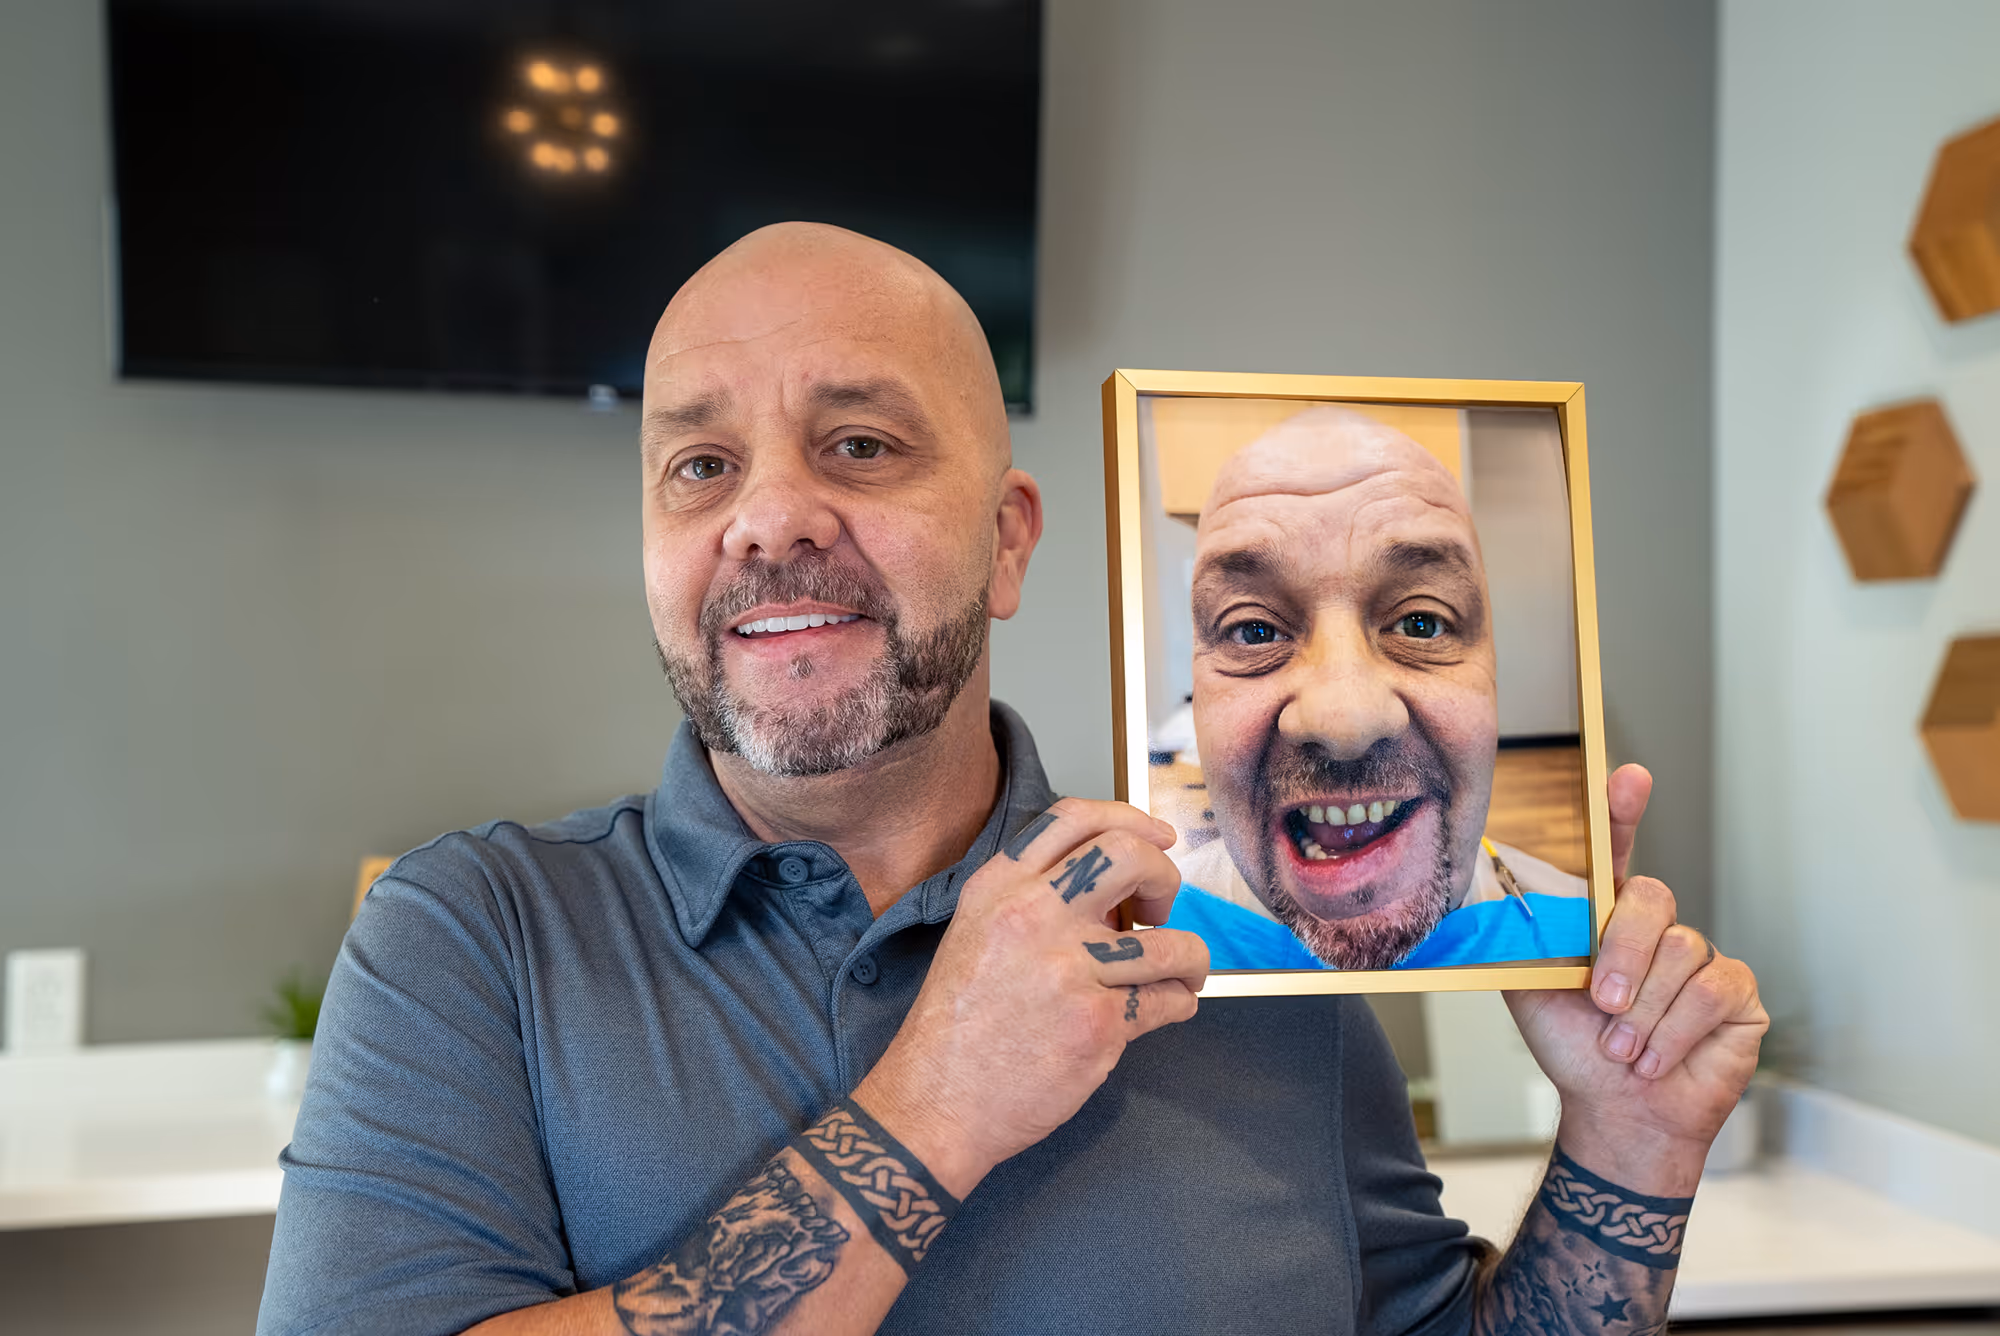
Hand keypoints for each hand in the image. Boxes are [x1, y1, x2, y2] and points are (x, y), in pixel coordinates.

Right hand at [853, 798, 1210, 1197]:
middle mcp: (1033, 917)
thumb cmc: (955, 1026)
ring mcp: (1068, 971)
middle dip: (1165, 876)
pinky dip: (1179, 1003)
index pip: (1075, 818)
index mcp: (999, 889)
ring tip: (1179, 972)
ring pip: (1170, 943)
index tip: (1158, 839)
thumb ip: (1032, 899)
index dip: (1130, 820)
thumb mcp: (974, 934)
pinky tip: (1165, 1008)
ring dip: (1189, 958)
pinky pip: (1168, 1001)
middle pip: (1131, 857)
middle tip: (1161, 908)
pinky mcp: (1096, 1026)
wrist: (935, 1103)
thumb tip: (1112, 891)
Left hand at [1504, 765, 1767, 1192]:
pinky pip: (1712, 991)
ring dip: (1643, 1013)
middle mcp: (1658, 928)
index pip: (1617, 852)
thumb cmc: (1573, 1047)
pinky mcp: (1738, 993)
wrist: (1615, 1112)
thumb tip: (1475, 896)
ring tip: (1623, 1049)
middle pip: (1653, 901)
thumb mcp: (1530, 987)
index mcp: (1606, 917)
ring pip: (1682, 954)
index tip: (1629, 777)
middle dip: (1623, 956)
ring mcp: (1702, 957)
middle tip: (1602, 1005)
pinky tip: (1657, 1058)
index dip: (1623, 812)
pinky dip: (1675, 1030)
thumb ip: (1518, 939)